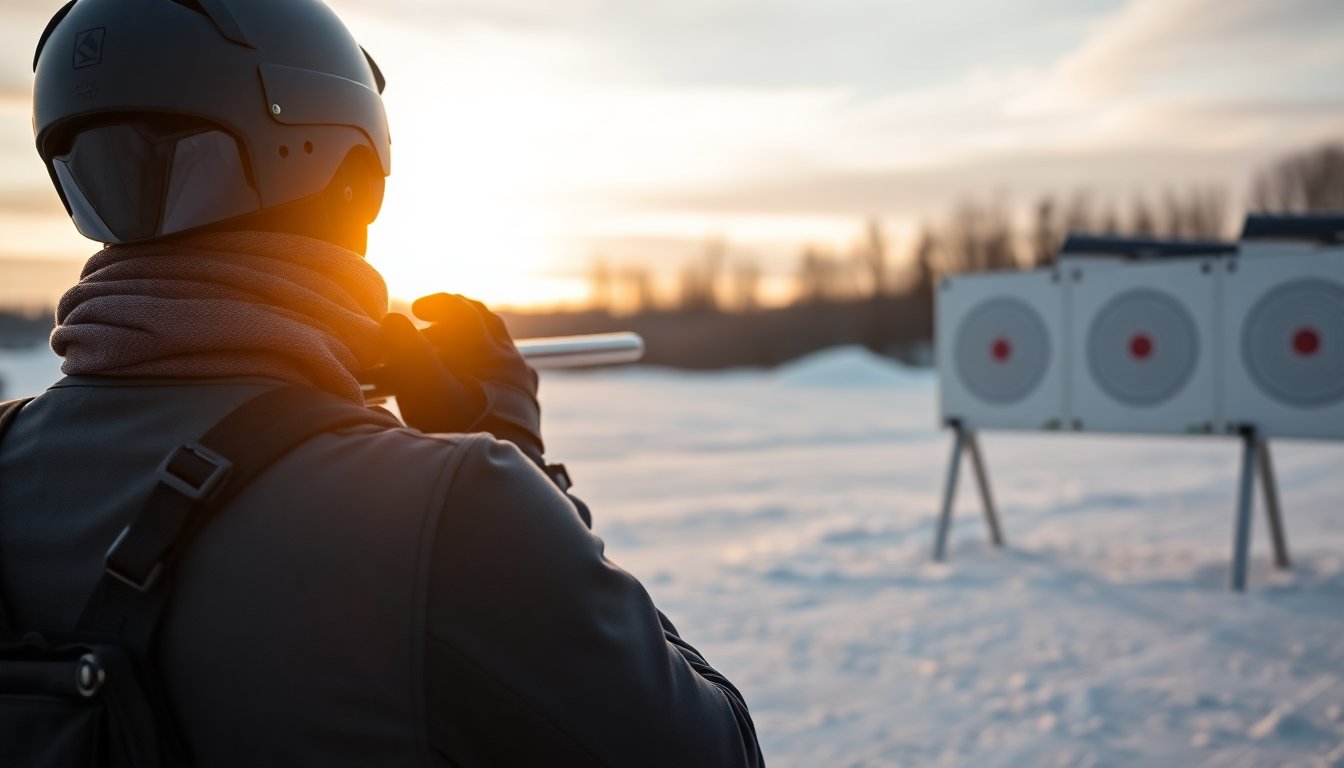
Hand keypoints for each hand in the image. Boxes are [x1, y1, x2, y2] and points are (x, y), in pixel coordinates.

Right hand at [379, 293, 542, 464]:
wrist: (500, 478)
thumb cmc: (462, 432)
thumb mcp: (427, 389)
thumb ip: (409, 351)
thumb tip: (392, 320)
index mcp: (490, 352)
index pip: (463, 310)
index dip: (437, 304)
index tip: (417, 311)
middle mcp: (512, 362)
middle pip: (486, 323)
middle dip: (455, 319)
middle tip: (430, 324)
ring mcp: (523, 383)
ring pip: (498, 346)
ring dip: (470, 342)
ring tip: (443, 353)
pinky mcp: (526, 403)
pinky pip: (507, 370)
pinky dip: (483, 365)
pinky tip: (466, 381)